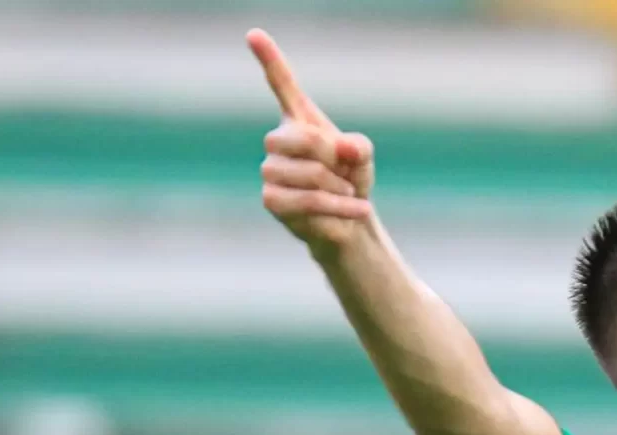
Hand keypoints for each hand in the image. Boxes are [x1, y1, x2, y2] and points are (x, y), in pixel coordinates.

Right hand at [249, 28, 376, 250]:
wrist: (349, 219)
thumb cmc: (351, 180)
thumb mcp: (362, 157)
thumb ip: (358, 146)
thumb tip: (343, 147)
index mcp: (298, 120)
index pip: (282, 85)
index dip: (270, 60)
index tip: (254, 34)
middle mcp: (278, 141)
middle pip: (305, 138)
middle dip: (334, 157)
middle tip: (347, 172)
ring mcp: (270, 170)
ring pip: (309, 174)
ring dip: (339, 186)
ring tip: (348, 193)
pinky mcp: (271, 200)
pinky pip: (308, 200)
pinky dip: (339, 206)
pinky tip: (358, 208)